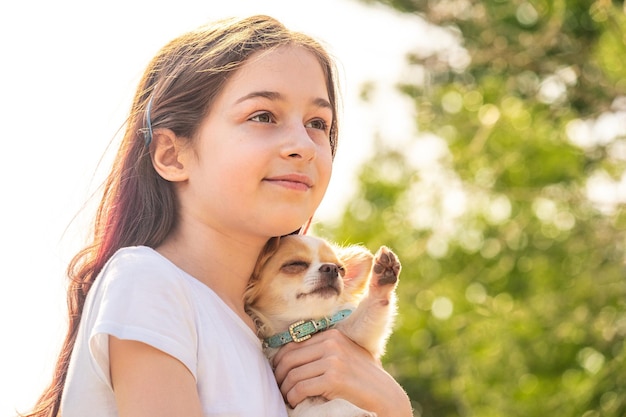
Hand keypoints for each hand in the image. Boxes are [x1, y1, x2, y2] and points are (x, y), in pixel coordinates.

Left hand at [272, 329, 412, 416]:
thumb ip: (323, 351)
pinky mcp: (333, 378)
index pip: (292, 345)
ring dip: (285, 390)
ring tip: (286, 398)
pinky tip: (295, 402)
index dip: (279, 361)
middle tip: (278, 388)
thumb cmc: (362, 378)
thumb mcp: (343, 356)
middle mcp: (332, 343)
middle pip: (289, 359)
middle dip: (279, 376)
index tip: (277, 374)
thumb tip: (289, 355)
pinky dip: (293, 397)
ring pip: (293, 375)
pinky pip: (301, 388)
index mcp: (332, 335)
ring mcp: (333, 360)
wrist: (385, 396)